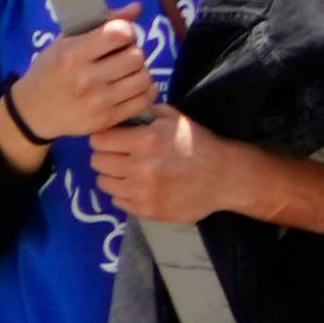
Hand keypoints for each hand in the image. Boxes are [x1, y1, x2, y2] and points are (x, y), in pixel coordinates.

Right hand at [5, 17, 150, 145]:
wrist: (30, 112)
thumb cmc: (49, 70)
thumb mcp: (64, 42)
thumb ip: (102, 23)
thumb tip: (138, 7)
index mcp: (72, 54)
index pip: (119, 34)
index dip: (126, 31)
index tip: (119, 37)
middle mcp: (86, 78)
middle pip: (136, 57)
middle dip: (133, 53)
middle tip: (123, 57)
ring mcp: (97, 101)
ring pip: (143, 78)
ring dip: (140, 73)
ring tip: (127, 73)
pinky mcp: (106, 119)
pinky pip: (144, 101)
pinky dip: (144, 92)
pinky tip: (132, 88)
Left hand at [81, 101, 228, 224]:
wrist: (226, 177)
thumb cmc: (199, 144)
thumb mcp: (175, 119)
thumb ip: (145, 112)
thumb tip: (119, 113)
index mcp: (148, 140)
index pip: (99, 139)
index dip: (105, 137)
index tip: (113, 139)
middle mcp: (142, 167)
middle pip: (98, 161)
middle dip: (107, 155)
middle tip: (120, 155)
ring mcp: (144, 192)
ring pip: (104, 182)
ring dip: (113, 175)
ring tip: (129, 171)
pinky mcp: (147, 210)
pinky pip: (117, 200)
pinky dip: (125, 193)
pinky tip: (140, 186)